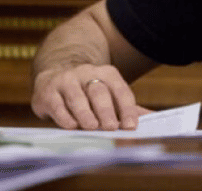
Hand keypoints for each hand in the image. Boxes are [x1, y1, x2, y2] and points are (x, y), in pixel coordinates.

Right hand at [30, 64, 150, 129]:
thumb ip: (128, 107)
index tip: (132, 126)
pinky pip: (57, 104)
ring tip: (92, 127)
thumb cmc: (88, 93)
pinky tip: (70, 126)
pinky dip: (64, 116)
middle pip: (99, 92)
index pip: (120, 90)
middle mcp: (86, 74)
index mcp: (107, 74)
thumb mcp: (109, 95)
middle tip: (111, 127)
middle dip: (106, 110)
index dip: (127, 109)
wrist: (55, 75)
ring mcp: (66, 81)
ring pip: (77, 96)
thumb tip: (154, 119)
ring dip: (85, 112)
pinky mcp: (48, 91)